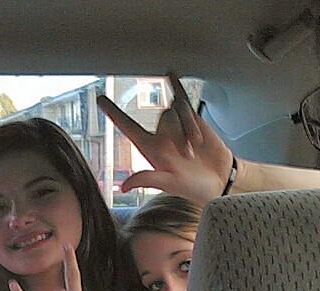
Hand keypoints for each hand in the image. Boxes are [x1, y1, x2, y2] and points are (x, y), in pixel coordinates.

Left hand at [97, 71, 234, 204]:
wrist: (219, 180)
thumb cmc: (193, 187)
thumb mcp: (170, 184)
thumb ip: (148, 180)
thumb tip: (123, 187)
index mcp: (151, 149)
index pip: (129, 127)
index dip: (114, 114)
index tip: (100, 99)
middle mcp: (161, 135)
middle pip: (164, 118)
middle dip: (180, 135)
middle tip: (190, 156)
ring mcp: (177, 126)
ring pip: (177, 111)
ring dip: (188, 128)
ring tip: (197, 147)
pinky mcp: (192, 119)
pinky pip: (182, 100)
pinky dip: (176, 86)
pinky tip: (170, 73)